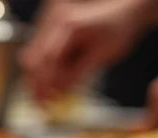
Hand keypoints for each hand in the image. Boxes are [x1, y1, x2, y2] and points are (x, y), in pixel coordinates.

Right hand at [20, 0, 146, 98]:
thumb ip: (79, 73)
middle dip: (35, 84)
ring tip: (46, 100)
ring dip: (36, 80)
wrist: (124, 13)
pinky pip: (39, 55)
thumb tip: (59, 91)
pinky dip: (43, 73)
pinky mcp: (53, 34)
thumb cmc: (118, 30)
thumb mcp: (101, 55)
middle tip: (42, 106)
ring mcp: (52, 27)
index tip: (46, 101)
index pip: (48, 57)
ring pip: (33, 57)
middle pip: (34, 58)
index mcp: (68, 26)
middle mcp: (55, 23)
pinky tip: (50, 88)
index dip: (44, 82)